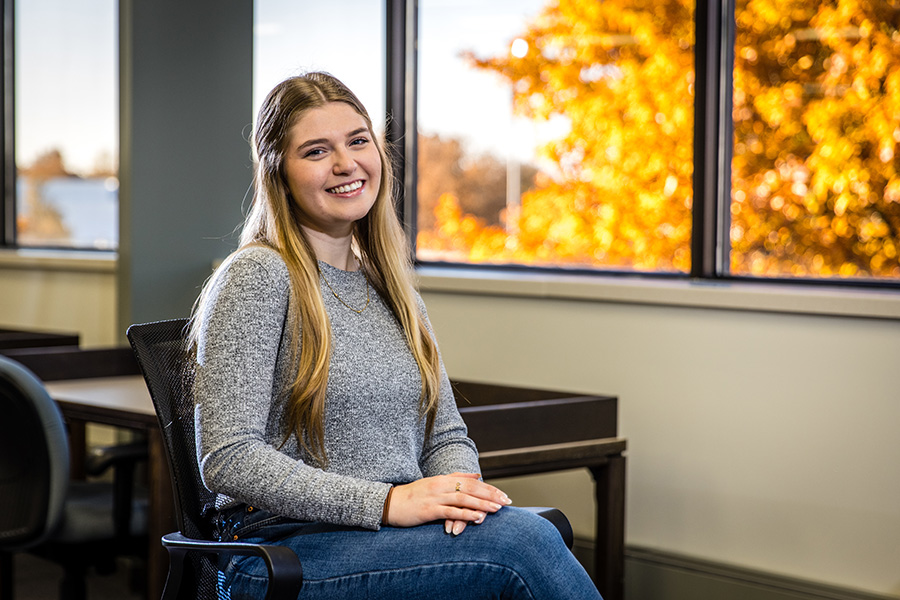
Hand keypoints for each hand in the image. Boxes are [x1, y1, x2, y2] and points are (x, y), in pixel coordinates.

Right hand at [384, 472, 511, 533]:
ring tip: (497, 509)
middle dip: (490, 495)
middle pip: (471, 489)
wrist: (390, 503)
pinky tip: (477, 517)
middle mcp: (441, 486)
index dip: (489, 489)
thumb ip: (456, 478)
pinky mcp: (429, 510)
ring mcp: (435, 497)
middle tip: (507, 501)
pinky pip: (450, 511)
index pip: (472, 482)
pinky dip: (465, 514)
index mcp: (443, 479)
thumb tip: (477, 475)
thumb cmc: (413, 496)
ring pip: (463, 499)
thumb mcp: (434, 483)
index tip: (504, 495)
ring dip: (482, 504)